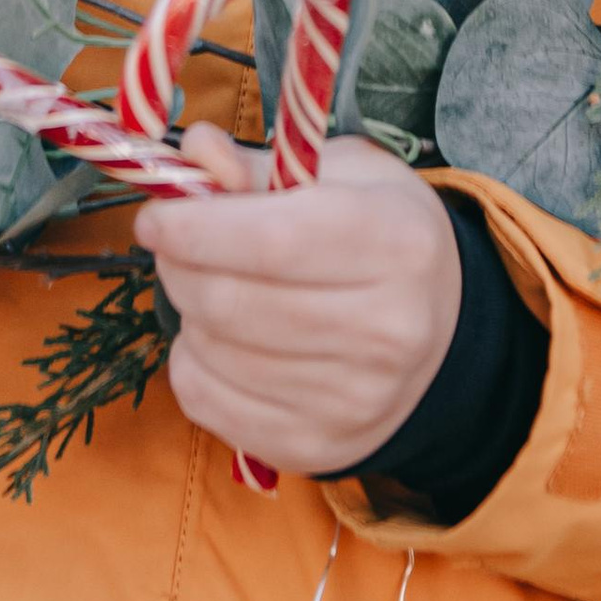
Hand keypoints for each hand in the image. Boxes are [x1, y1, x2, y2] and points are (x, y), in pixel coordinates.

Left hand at [136, 129, 463, 477]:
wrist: (444, 333)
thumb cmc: (381, 236)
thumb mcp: (342, 175)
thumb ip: (261, 165)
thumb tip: (193, 154)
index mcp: (396, 244)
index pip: (271, 241)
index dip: (194, 229)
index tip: (156, 217)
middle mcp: (386, 329)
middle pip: (232, 303)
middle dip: (179, 267)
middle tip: (176, 246)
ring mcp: (353, 399)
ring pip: (213, 353)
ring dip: (188, 313)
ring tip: (214, 289)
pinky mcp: (317, 446)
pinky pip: (206, 403)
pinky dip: (192, 364)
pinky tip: (221, 340)